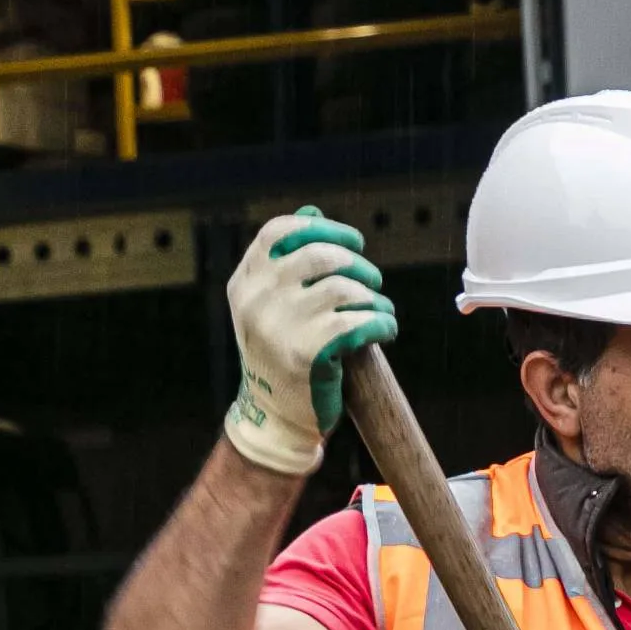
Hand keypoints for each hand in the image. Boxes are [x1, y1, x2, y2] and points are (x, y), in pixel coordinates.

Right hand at [223, 208, 397, 474]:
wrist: (274, 416)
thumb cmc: (282, 354)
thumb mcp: (272, 305)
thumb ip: (289, 262)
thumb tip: (313, 212)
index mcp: (245, 282)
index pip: (280, 233)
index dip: (324, 229)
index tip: (353, 242)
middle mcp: (256, 299)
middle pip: (320, 255)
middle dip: (358, 265)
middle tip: (372, 281)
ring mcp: (279, 325)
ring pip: (345, 289)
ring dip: (374, 298)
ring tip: (380, 311)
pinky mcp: (307, 352)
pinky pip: (359, 321)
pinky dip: (382, 323)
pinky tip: (385, 330)